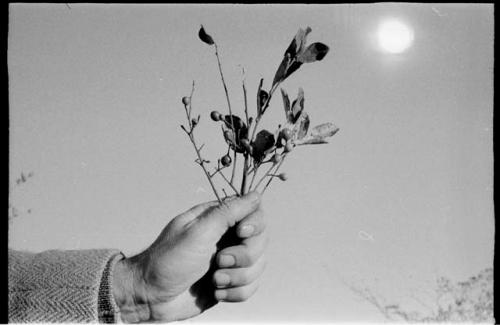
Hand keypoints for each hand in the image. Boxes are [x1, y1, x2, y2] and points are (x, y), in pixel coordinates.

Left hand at [112, 192, 266, 322]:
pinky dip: (235, 293)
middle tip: (219, 262)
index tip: (241, 233)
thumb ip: (229, 212)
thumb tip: (255, 196)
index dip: (254, 225)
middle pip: (261, 242)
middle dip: (243, 257)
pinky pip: (250, 287)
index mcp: (219, 219)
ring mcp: (230, 261)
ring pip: (258, 267)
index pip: (255, 213)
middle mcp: (227, 237)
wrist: (151, 297)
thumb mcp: (198, 232)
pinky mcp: (230, 282)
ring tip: (214, 280)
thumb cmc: (168, 261)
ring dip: (237, 278)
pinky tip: (216, 292)